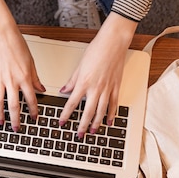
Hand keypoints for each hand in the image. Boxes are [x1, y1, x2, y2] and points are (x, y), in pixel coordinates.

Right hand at [0, 0, 44, 129]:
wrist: (2, 35)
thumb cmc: (16, 45)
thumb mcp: (31, 62)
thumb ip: (35, 78)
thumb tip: (41, 89)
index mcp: (24, 77)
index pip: (31, 99)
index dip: (33, 110)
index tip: (34, 117)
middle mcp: (12, 81)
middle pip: (14, 106)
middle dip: (16, 119)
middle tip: (17, 128)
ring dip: (0, 115)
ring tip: (1, 123)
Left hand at [58, 13, 137, 137]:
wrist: (113, 42)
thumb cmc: (96, 49)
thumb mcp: (79, 65)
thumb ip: (72, 80)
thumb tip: (64, 90)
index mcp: (83, 82)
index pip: (72, 103)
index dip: (66, 115)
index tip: (62, 123)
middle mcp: (96, 88)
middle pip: (87, 112)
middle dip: (82, 125)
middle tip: (79, 135)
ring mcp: (107, 88)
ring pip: (101, 111)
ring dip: (96, 123)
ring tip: (93, 131)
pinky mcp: (116, 86)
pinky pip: (114, 104)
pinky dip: (112, 114)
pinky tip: (110, 121)